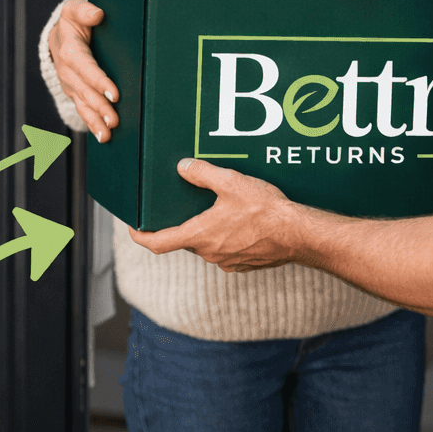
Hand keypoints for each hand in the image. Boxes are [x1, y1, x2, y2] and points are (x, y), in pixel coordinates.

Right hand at [47, 0, 119, 141]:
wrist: (59, 36)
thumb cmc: (73, 21)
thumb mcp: (74, 9)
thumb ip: (84, 10)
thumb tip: (98, 15)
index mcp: (69, 49)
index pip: (84, 67)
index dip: (98, 81)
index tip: (114, 93)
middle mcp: (66, 70)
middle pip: (84, 90)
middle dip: (100, 106)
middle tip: (115, 119)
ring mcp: (70, 84)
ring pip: (82, 104)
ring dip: (95, 120)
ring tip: (108, 134)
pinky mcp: (75, 93)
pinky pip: (82, 110)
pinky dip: (92, 124)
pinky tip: (102, 136)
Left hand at [129, 159, 303, 271]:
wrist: (299, 235)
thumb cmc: (266, 210)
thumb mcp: (231, 182)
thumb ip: (202, 174)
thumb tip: (183, 167)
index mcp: (199, 235)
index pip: (158, 243)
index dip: (141, 236)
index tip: (133, 229)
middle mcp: (210, 253)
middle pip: (184, 240)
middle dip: (180, 224)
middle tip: (180, 206)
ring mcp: (227, 261)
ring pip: (206, 244)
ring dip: (205, 229)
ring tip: (214, 209)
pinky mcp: (244, 263)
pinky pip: (225, 249)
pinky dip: (224, 236)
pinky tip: (238, 221)